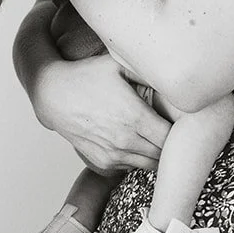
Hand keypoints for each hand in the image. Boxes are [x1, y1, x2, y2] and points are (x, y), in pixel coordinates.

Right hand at [33, 52, 170, 174]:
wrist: (52, 95)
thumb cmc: (85, 77)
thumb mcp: (117, 65)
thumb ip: (147, 73)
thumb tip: (172, 77)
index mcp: (134, 117)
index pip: (172, 138)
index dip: (181, 133)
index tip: (181, 123)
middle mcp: (125, 140)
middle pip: (164, 155)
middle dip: (172, 145)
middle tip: (172, 130)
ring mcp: (113, 154)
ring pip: (150, 165)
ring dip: (156, 154)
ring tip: (156, 136)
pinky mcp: (103, 162)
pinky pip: (131, 167)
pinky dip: (138, 158)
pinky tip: (136, 141)